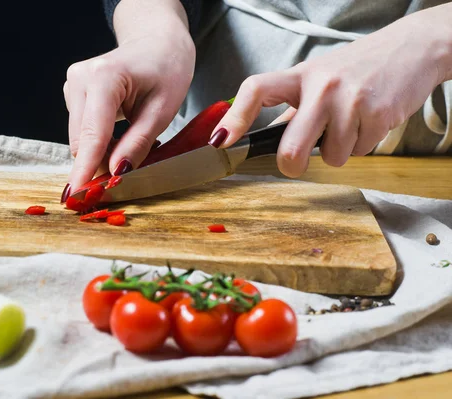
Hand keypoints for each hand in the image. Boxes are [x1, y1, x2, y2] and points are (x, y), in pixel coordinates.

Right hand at [62, 0, 194, 198]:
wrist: (158, 42)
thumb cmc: (167, 69)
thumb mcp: (161, 112)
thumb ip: (137, 144)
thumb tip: (116, 175)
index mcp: (103, 78)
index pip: (91, 135)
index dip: (85, 169)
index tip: (76, 196)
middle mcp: (79, 79)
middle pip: (81, 141)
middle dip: (100, 164)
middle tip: (129, 175)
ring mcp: (72, 85)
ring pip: (79, 139)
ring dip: (102, 153)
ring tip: (132, 144)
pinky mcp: (73, 93)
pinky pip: (82, 131)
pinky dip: (100, 142)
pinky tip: (121, 135)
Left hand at [208, 3, 451, 177]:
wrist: (413, 49)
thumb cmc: (359, 67)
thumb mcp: (319, 78)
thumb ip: (294, 108)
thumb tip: (269, 138)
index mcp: (300, 75)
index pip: (256, 90)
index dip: (234, 118)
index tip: (221, 141)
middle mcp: (322, 85)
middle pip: (291, 147)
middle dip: (291, 165)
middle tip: (295, 164)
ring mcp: (350, 99)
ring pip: (332, 156)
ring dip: (339, 150)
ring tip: (350, 123)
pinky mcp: (378, 114)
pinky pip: (359, 151)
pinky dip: (362, 145)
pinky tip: (369, 121)